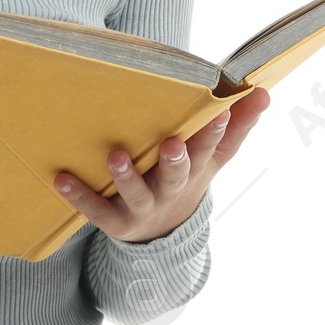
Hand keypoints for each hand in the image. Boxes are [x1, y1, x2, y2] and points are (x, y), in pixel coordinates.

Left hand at [54, 89, 268, 243]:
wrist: (163, 233)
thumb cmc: (187, 177)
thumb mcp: (214, 158)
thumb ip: (238, 125)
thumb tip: (264, 92)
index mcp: (196, 170)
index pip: (210, 149)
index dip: (215, 132)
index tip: (220, 111)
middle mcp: (171, 191)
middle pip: (176, 176)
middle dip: (175, 161)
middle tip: (172, 143)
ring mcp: (143, 208)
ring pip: (136, 193)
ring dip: (126, 175)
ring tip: (115, 155)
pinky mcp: (116, 223)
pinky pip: (96, 210)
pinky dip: (79, 195)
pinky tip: (60, 178)